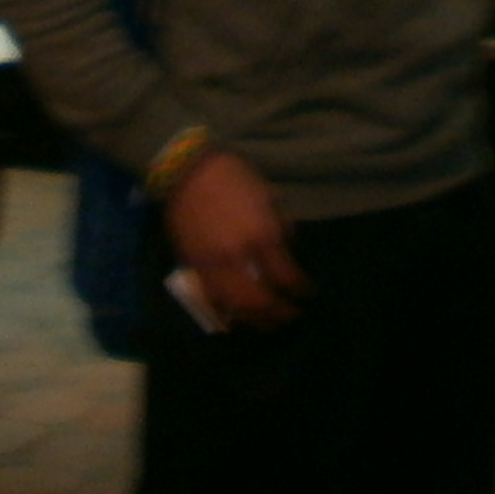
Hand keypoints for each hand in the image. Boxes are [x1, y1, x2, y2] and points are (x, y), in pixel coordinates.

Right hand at [163, 150, 304, 329]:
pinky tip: (237, 315)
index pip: (286, 275)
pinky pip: (212, 297)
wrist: (187, 170)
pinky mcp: (194, 265)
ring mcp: (214, 264)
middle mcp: (239, 257)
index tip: (307, 293)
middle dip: (279, 313)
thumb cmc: (232, 175)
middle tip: (291, 315)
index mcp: (261, 235)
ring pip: (236, 305)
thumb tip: (287, 246)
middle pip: (261, 300)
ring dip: (254, 318)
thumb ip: (280, 223)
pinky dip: (226, 310)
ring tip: (267, 323)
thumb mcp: (267, 194)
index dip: (300, 288)